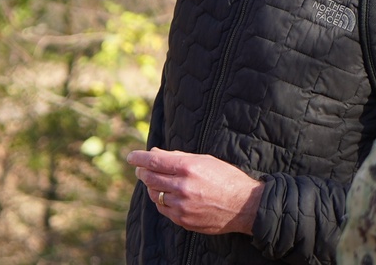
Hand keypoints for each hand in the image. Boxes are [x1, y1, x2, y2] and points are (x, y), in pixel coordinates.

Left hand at [128, 148, 263, 235]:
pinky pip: (164, 210)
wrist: (244, 206)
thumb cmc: (226, 178)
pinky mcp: (183, 220)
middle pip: (150, 178)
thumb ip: (178, 156)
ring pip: (154, 195)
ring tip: (155, 182)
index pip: (154, 161)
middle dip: (142, 172)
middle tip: (140, 169)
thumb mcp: (205, 160)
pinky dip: (161, 201)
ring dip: (151, 187)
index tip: (131, 157)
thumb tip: (155, 154)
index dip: (139, 158)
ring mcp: (182, 206)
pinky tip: (165, 196)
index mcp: (188, 167)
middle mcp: (182, 186)